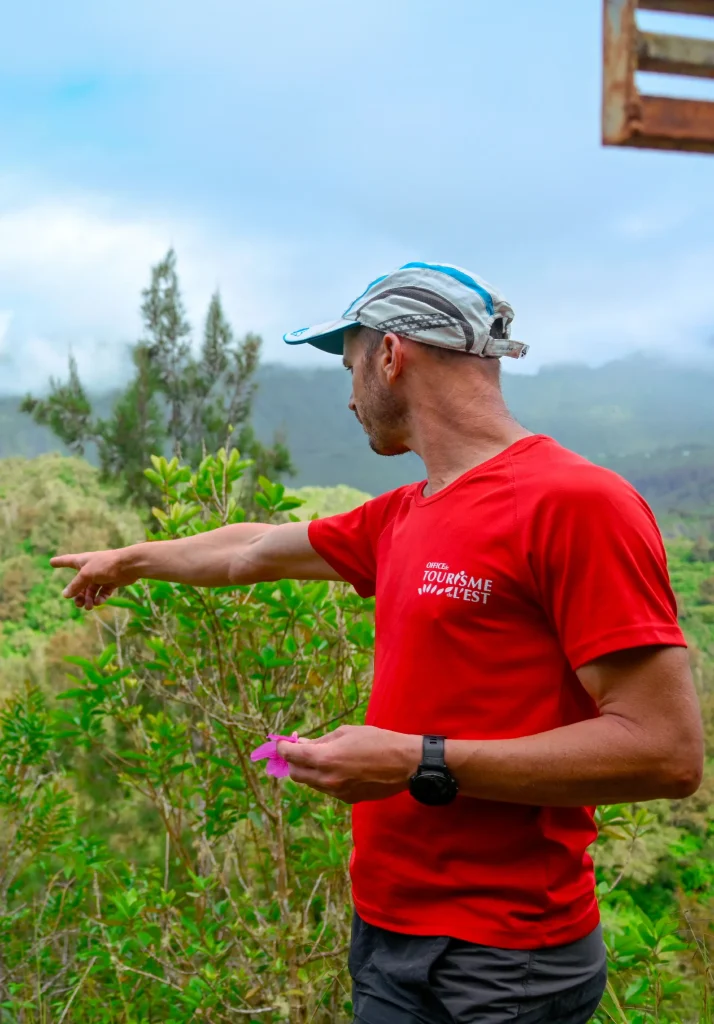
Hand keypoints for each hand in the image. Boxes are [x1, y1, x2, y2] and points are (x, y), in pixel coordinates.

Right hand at [50, 549, 136, 609]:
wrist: (129, 565)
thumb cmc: (106, 565)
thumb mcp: (86, 574)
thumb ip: (76, 585)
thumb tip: (65, 595)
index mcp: (82, 561)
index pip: (67, 561)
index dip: (60, 562)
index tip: (51, 562)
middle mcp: (91, 568)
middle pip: (80, 584)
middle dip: (78, 595)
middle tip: (79, 604)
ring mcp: (101, 576)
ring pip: (91, 591)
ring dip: (89, 599)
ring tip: (89, 607)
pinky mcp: (111, 582)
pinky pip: (102, 593)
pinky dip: (100, 599)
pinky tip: (98, 602)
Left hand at [276, 725, 421, 803]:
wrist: (404, 764)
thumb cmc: (377, 741)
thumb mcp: (346, 732)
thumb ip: (322, 740)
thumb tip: (303, 744)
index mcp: (325, 759)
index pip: (291, 756)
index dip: (283, 748)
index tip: (282, 743)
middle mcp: (327, 779)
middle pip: (296, 774)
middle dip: (294, 761)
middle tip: (301, 749)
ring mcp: (337, 792)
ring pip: (311, 783)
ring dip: (310, 771)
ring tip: (324, 757)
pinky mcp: (348, 799)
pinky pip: (327, 789)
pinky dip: (326, 778)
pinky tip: (340, 768)